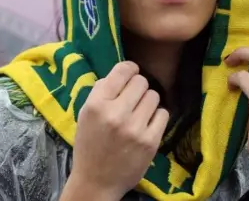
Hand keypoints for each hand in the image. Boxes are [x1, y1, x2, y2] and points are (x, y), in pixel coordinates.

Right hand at [66, 61, 168, 199]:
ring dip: (147, 102)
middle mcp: (116, 114)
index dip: (129, 68)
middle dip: (138, 87)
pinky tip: (146, 124)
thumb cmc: (89, 144)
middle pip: (141, 81)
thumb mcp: (85, 114)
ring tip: (138, 113)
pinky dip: (156, 117)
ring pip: (154, 96)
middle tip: (132, 99)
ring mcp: (135, 128)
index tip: (130, 73)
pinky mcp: (150, 141)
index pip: (122, 71)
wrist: (96, 180)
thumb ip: (101, 92)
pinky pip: (163, 114)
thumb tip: (122, 73)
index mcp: (96, 104)